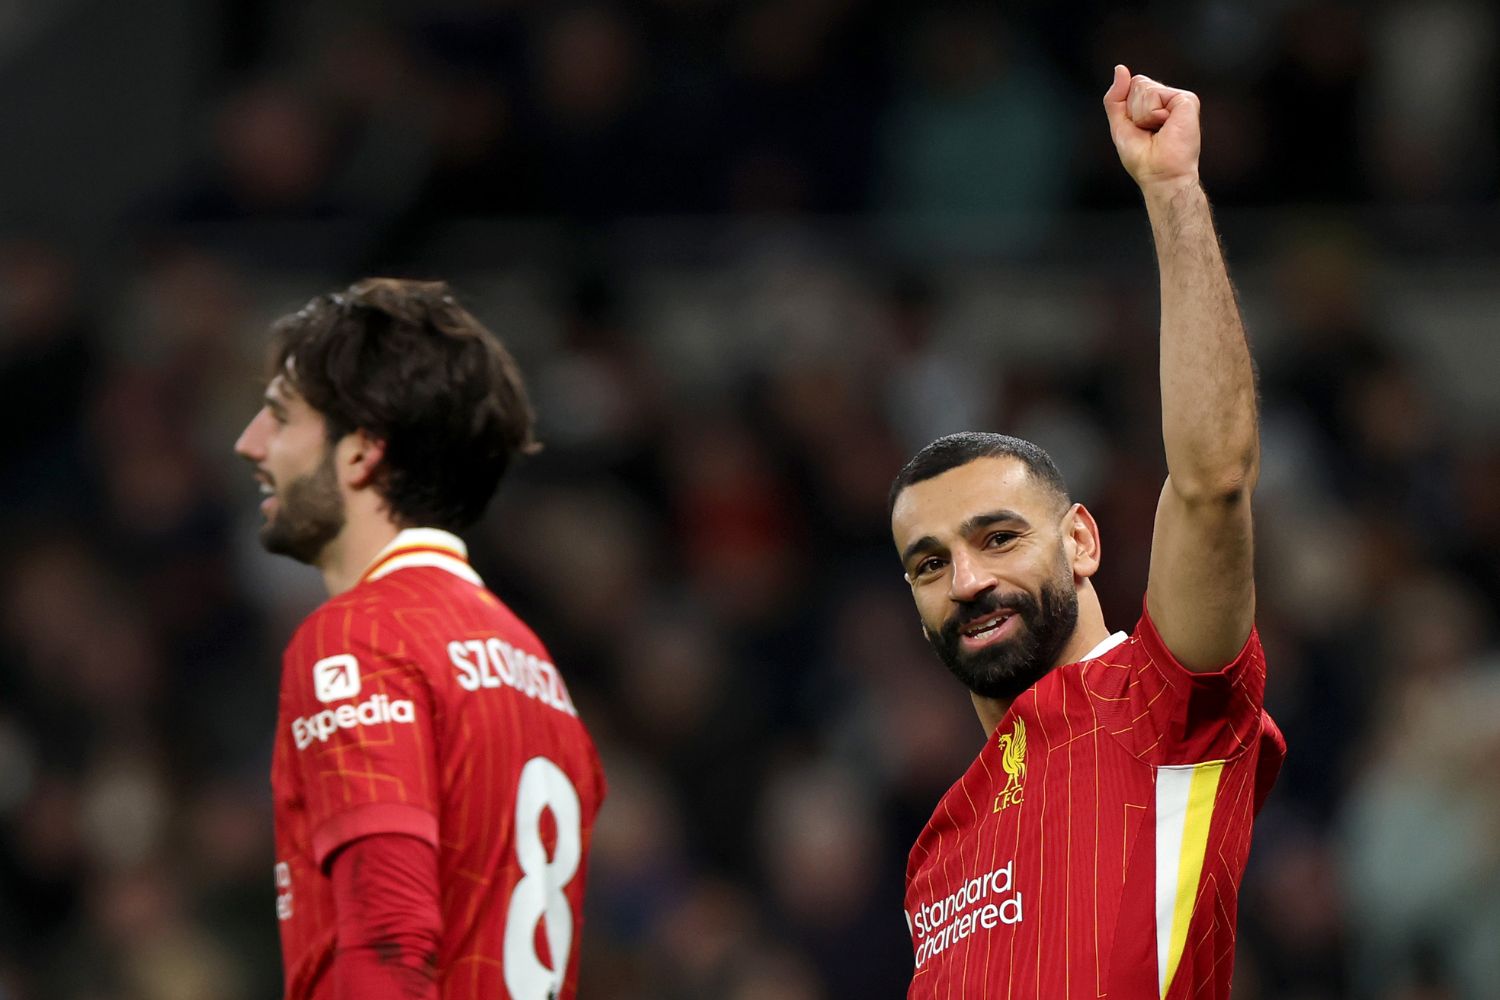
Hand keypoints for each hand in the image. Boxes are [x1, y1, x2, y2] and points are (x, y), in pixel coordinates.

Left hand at [1103, 64, 1200, 190]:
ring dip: (1142, 115)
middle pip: (1137, 83)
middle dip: (1133, 110)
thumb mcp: (1120, 125)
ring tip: (1157, 131)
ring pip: (1144, 87)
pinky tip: (1165, 126)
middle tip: (1148, 131)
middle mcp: (1169, 99)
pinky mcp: (1187, 100)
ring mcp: (1179, 99)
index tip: (1138, 129)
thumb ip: (1115, 98)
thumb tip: (1120, 69)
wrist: (1160, 174)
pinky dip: (1152, 114)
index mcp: (1155, 104)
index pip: (1132, 85)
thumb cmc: (1142, 157)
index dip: (1127, 108)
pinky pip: (1155, 94)